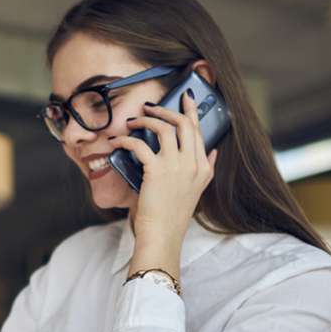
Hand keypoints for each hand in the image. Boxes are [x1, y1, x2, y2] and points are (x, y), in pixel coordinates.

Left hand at [111, 90, 218, 248]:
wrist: (163, 234)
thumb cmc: (173, 214)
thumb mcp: (197, 189)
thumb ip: (206, 168)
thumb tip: (213, 152)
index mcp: (203, 167)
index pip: (199, 131)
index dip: (191, 111)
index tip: (185, 97)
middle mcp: (193, 163)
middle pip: (183, 123)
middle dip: (166, 109)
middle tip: (151, 106)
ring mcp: (177, 166)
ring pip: (164, 127)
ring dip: (146, 120)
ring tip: (134, 121)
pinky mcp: (157, 170)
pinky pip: (139, 144)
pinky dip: (126, 140)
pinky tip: (117, 142)